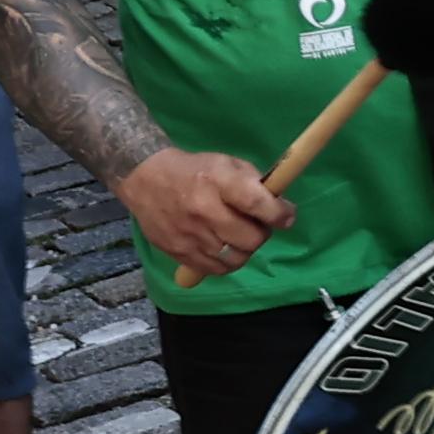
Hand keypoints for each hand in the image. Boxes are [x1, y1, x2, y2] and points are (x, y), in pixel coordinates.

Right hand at [120, 148, 292, 281]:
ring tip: (239, 237)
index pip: (256, 203)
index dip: (279, 214)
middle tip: (257, 225)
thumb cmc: (194, 170)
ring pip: (236, 259)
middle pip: (250, 239)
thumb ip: (253, 183)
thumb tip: (279, 205)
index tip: (287, 216)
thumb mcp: (225, 163)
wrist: (146, 179)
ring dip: (245, 250)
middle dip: (261, 233)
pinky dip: (227, 262)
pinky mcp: (179, 253)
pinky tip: (224, 247)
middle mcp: (203, 211)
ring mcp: (190, 236)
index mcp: (217, 181)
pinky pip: (217, 270)